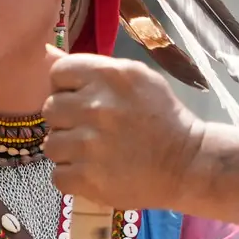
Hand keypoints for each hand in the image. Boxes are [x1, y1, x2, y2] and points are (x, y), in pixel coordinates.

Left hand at [45, 53, 207, 211]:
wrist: (188, 163)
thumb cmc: (162, 118)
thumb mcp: (138, 78)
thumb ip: (97, 71)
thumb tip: (52, 60)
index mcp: (108, 76)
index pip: (58, 73)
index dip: (66, 87)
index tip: (81, 100)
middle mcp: (95, 107)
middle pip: (50, 109)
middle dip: (66, 120)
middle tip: (90, 129)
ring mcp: (89, 145)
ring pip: (51, 145)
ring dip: (68, 151)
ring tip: (93, 153)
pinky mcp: (88, 178)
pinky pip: (58, 175)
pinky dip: (73, 177)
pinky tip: (94, 172)